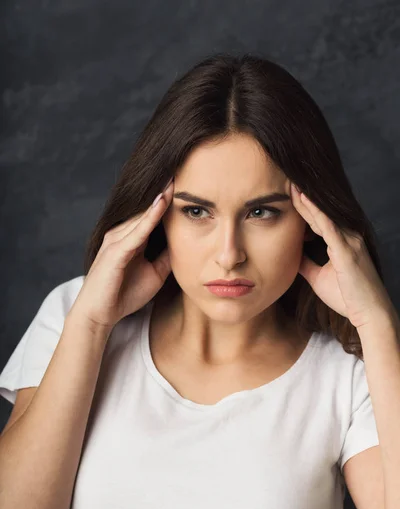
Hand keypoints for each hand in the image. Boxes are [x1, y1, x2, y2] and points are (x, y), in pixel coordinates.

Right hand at [70, 178, 174, 330]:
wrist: (100, 315)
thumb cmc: (124, 295)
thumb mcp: (155, 274)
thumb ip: (167, 256)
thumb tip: (186, 243)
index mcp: (132, 238)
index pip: (153, 212)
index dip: (169, 197)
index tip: (189, 180)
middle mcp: (122, 233)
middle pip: (147, 206)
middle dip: (166, 188)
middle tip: (185, 166)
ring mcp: (117, 240)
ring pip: (143, 213)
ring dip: (161, 196)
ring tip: (178, 176)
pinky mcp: (116, 251)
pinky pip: (137, 230)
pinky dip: (151, 215)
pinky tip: (164, 201)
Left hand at [290, 182, 394, 329]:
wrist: (369, 314)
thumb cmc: (348, 298)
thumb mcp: (319, 278)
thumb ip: (306, 265)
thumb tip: (290, 256)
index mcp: (342, 242)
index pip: (318, 220)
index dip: (303, 207)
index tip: (288, 194)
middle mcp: (348, 237)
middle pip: (320, 213)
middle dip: (304, 198)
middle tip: (287, 181)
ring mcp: (349, 242)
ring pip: (324, 216)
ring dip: (307, 201)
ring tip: (292, 186)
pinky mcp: (347, 251)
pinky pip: (329, 228)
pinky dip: (317, 214)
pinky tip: (305, 202)